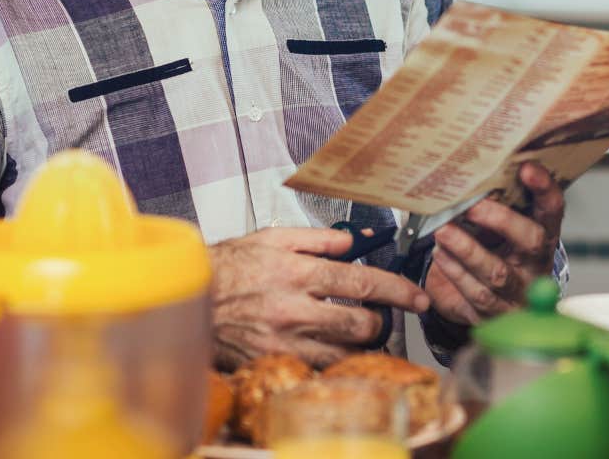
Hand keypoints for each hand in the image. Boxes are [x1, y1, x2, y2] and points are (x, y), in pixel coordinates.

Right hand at [209, 226, 430, 369]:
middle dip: (381, 322)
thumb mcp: (272, 238)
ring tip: (361, 336)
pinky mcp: (273, 362)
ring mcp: (284, 340)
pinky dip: (333, 363)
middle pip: (361, 325)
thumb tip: (356, 240)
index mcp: (298, 272)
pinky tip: (334, 353)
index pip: (362, 283)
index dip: (398, 291)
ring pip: (343, 354)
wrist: (191, 299)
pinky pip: (317, 370)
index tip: (418, 298)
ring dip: (361, 347)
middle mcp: (294, 308)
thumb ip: (318, 238)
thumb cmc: (230, 267)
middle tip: (380, 317)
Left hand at [424, 163, 564, 327]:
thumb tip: (472, 171)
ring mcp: (518, 292)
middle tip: (470, 206)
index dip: (543, 189)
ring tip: (443, 230)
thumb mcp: (505, 231)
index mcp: (544, 237)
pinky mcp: (494, 312)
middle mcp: (536, 264)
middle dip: (500, 221)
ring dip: (468, 250)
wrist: (498, 306)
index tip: (526, 167)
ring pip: (497, 273)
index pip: (552, 209)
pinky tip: (440, 254)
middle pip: (530, 241)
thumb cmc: (498, 256)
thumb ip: (499, 207)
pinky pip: (474, 293)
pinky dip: (454, 271)